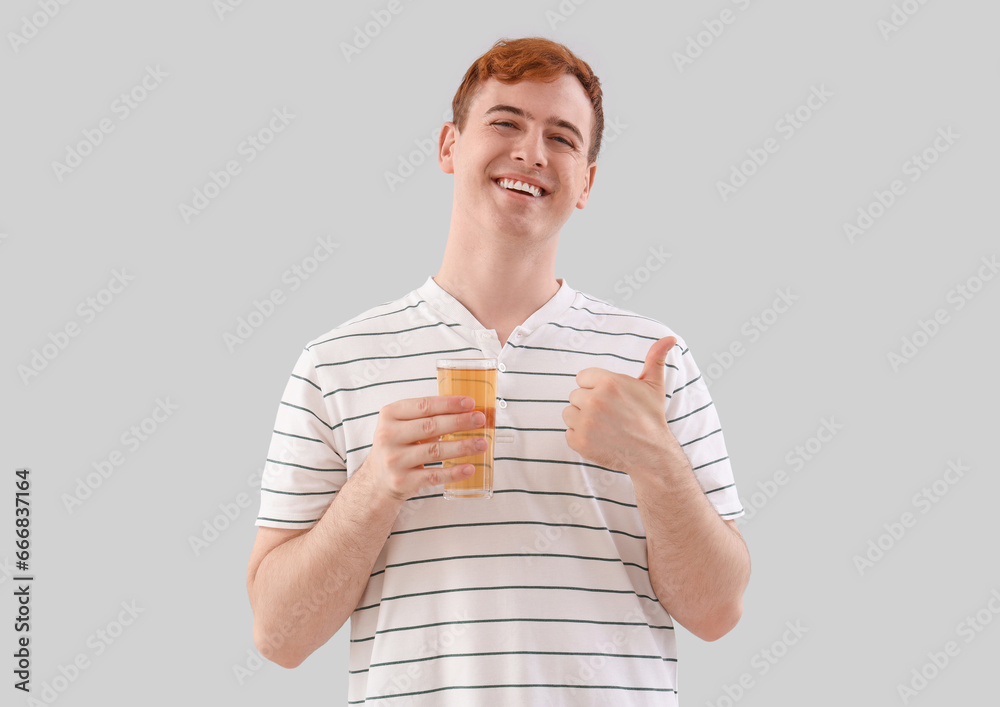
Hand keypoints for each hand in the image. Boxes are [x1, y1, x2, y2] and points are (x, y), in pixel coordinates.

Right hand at [359, 395, 487, 500]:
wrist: (377, 479)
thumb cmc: (398, 445)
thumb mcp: (403, 425)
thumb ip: (427, 416)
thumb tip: (467, 410)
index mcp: (390, 415)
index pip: (423, 406)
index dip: (449, 404)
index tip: (470, 402)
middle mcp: (388, 436)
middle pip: (430, 426)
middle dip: (459, 422)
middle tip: (480, 419)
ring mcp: (394, 460)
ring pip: (435, 451)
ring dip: (462, 447)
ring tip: (482, 443)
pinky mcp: (402, 481)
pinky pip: (434, 475)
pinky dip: (454, 472)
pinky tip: (470, 468)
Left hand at [563, 337, 683, 475]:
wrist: (652, 453)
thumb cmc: (651, 417)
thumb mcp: (653, 385)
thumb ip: (655, 358)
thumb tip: (670, 337)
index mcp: (608, 381)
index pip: (583, 378)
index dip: (596, 388)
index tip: (611, 399)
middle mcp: (595, 400)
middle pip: (575, 395)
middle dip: (589, 404)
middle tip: (610, 415)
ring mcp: (586, 422)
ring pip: (569, 413)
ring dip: (582, 420)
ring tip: (604, 426)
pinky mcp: (580, 442)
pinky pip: (568, 433)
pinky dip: (580, 438)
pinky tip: (599, 439)